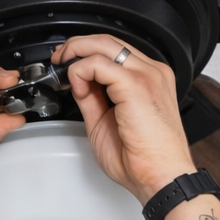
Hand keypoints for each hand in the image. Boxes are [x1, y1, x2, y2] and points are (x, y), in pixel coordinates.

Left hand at [51, 36, 195, 202]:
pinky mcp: (136, 85)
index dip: (87, 53)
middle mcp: (152, 73)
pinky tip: (79, 89)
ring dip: (77, 53)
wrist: (161, 178)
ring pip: (103, 44)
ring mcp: (147, 76)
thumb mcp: (105, 122)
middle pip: (108, 40)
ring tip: (64, 70)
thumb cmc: (143, 161)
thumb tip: (78, 83)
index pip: (115, 51)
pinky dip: (81, 72)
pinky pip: (98, 64)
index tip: (68, 65)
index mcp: (150, 80)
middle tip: (59, 59)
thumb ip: (92, 98)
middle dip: (77, 46)